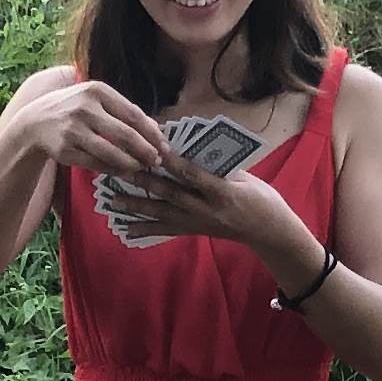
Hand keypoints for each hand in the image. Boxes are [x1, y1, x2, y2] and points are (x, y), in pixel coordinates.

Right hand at [0, 75, 175, 180]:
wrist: (34, 122)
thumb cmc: (73, 109)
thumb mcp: (95, 100)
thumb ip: (123, 111)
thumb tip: (156, 130)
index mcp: (96, 90)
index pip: (133, 113)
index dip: (151, 132)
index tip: (164, 145)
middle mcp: (84, 108)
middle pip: (125, 134)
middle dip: (145, 150)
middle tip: (157, 161)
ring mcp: (73, 130)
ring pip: (111, 152)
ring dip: (131, 164)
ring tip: (142, 168)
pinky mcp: (64, 150)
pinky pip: (96, 164)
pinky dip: (112, 170)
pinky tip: (123, 172)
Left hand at [96, 153, 294, 254]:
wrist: (268, 231)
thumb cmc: (260, 198)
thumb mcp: (245, 178)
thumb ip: (218, 167)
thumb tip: (189, 151)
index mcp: (224, 192)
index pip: (194, 175)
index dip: (173, 163)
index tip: (155, 149)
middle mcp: (207, 210)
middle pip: (171, 195)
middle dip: (146, 183)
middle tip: (121, 171)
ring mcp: (199, 223)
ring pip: (163, 214)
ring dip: (137, 207)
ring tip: (113, 201)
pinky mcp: (194, 231)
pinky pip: (166, 230)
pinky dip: (145, 229)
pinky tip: (125, 228)